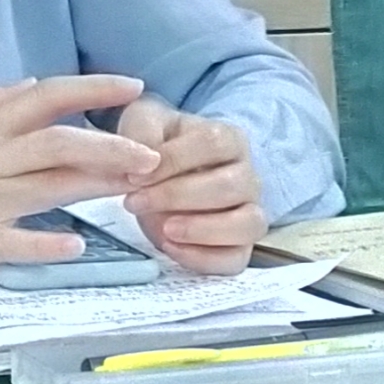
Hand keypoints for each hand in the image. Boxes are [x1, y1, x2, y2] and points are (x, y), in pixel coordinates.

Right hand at [0, 76, 160, 280]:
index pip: (46, 98)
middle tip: (152, 155)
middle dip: (110, 145)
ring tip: (136, 188)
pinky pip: (15, 240)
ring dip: (96, 185)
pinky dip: (47, 242)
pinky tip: (77, 244)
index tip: (134, 87)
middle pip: (58, 143)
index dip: (93, 90)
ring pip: (48, 186)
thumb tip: (31, 84)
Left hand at [113, 95, 263, 273]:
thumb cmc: (157, 147)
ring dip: (204, 230)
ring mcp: (249, 212)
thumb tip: (146, 160)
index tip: (135, 175)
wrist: (160, 176)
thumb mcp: (143, 123)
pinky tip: (171, 248)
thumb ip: (141, 132)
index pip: (213, 143)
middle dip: (178, 196)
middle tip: (136, 203)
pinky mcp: (238, 247)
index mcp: (229, 139)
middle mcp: (247, 175)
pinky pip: (235, 260)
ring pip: (249, 224)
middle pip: (230, 185)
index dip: (174, 159)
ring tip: (164, 229)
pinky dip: (204, 259)